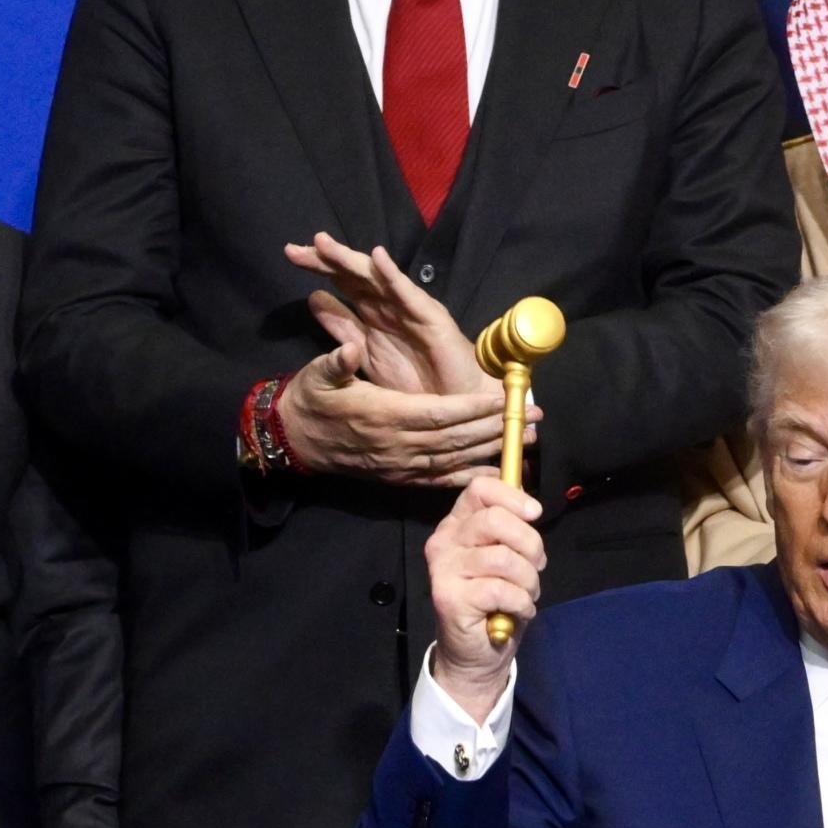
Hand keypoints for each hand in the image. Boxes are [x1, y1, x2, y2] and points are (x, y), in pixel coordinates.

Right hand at [272, 341, 538, 485]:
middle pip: (455, 438)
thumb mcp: (316, 375)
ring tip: (526, 440)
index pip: (438, 413)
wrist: (293, 442)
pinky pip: (438, 480)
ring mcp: (398, 465)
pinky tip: (495, 474)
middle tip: (534, 419)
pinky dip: (468, 478)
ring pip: (453, 460)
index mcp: (383, 415)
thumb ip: (337, 360)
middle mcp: (396, 444)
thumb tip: (352, 346)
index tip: (504, 399)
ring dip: (491, 450)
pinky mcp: (398, 478)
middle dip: (496, 428)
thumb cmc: (310, 401)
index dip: (473, 408)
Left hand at [285, 234, 487, 396]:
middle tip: (297, 248)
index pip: (343, 282)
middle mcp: (390, 304)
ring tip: (326, 244)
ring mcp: (410, 308)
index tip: (290, 254)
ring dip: (351, 260)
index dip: (318, 267)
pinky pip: (408, 294)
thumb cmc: (417, 382)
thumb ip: (342, 326)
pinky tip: (377, 258)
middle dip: (326, 259)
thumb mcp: (366, 354)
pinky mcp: (431, 317)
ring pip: (376, 279)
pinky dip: (393, 275)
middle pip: (354, 275)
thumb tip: (313, 297)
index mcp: (374, 313)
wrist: (457, 404)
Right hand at [424, 475, 543, 720]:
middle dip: (530, 544)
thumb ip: (513, 529)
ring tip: (527, 594)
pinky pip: (501, 589)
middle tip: (535, 568)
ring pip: (502, 557)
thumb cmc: (498, 600)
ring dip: (528, 579)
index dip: (513, 496)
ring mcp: (443, 569)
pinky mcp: (448, 597)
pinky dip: (521, 601)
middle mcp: (445, 540)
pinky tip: (519, 610)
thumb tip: (531, 506)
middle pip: (495, 520)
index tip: (534, 514)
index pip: (480, 488)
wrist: (479, 652)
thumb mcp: (510, 556)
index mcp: (458, 523)